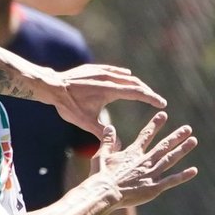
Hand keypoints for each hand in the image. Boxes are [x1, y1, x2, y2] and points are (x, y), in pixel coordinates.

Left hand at [49, 64, 166, 136]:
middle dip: (147, 92)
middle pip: (135, 84)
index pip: (137, 93)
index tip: (162, 104)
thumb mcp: (85, 122)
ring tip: (144, 92)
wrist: (52, 86)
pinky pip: (114, 71)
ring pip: (125, 76)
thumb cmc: (68, 105)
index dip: (151, 98)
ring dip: (136, 84)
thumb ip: (103, 133)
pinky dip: (123, 76)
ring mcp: (102, 71)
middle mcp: (109, 78)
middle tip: (157, 100)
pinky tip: (127, 77)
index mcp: (110, 90)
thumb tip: (118, 146)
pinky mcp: (95, 69)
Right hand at [89, 111, 198, 206]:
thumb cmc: (101, 176)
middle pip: (164, 146)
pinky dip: (183, 176)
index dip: (155, 125)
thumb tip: (109, 126)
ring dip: (182, 150)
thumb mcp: (102, 155)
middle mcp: (145, 161)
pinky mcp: (154, 188)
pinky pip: (171, 180)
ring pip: (170, 159)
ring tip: (193, 141)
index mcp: (133, 154)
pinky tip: (194, 170)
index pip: (146, 135)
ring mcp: (151, 174)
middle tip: (188, 128)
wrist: (105, 192)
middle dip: (176, 136)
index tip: (164, 115)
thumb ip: (108, 141)